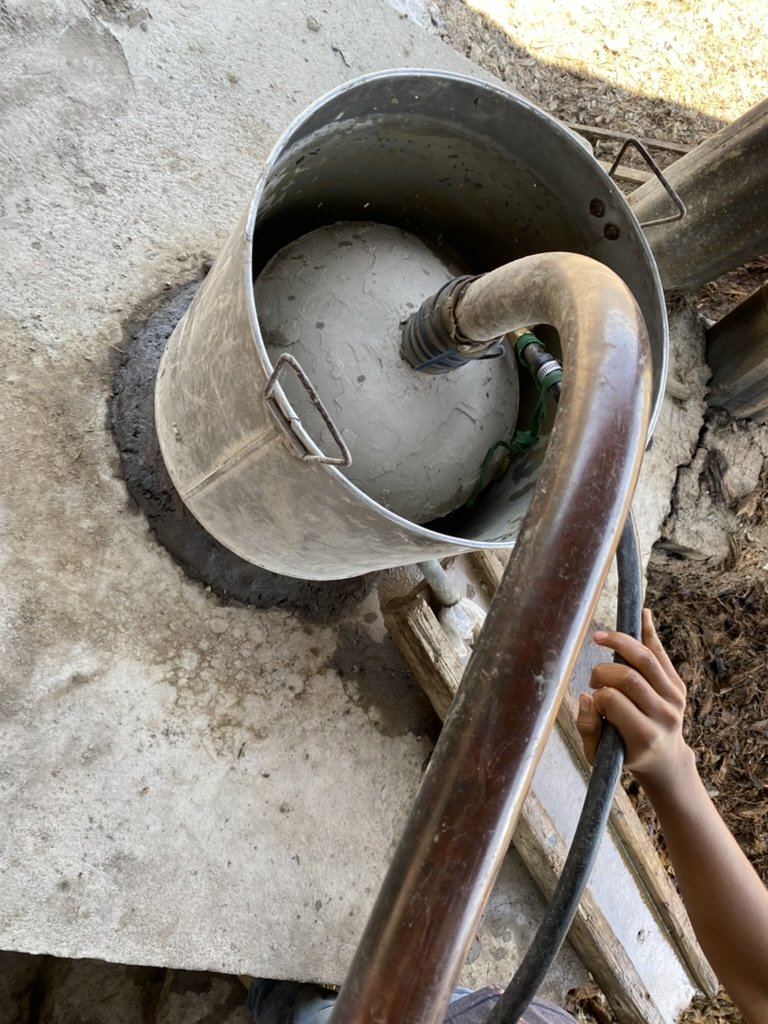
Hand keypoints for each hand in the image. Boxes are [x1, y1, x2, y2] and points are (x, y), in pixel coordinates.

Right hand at [576, 608, 693, 789]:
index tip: (592, 699)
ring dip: (620, 642)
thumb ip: (588, 728)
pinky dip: (649, 632)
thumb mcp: (598, 754)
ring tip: (600, 637)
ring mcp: (675, 698)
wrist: (664, 759)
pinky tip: (641, 614)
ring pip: (646, 659)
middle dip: (603, 670)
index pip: (612, 699)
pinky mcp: (679, 685)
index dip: (596, 694)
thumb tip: (586, 696)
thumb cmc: (625, 754)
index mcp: (643, 735)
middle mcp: (664, 716)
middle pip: (629, 677)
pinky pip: (661, 654)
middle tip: (594, 678)